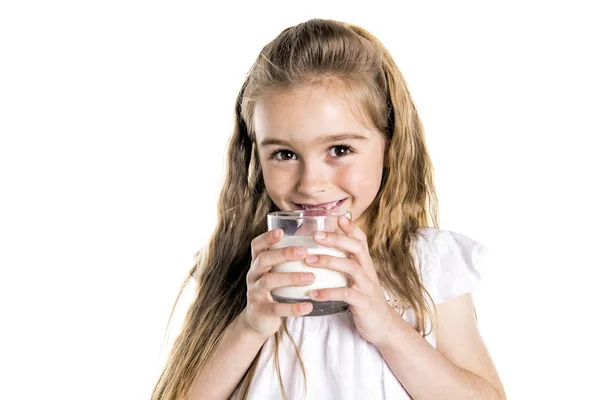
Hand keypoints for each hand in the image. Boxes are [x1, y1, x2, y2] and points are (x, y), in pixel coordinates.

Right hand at [242, 228, 315, 337]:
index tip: (281, 231)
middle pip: (263, 260)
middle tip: (304, 251)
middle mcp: (254, 275)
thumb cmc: (274, 289)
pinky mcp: (261, 311)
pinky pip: (276, 309)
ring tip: (311, 277)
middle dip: (283, 254)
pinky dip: (293, 308)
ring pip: (269, 282)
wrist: (258, 320)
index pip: (257, 245)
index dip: (267, 237)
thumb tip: (315, 235)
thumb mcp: (276, 272)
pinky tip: (308, 306)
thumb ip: (290, 258)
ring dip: (291, 278)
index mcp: (258, 263)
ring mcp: (255, 293)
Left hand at [305, 216, 395, 345]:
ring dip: (328, 262)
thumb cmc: (364, 298)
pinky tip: (313, 294)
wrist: (382, 326)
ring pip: (350, 268)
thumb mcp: (358, 279)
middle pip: (356, 248)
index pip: (361, 240)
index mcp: (365, 263)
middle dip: (336, 240)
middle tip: (315, 235)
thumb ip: (346, 264)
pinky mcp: (364, 302)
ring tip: (308, 261)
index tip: (338, 216)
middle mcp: (368, 271)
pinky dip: (328, 293)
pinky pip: (346, 294)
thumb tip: (323, 252)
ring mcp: (367, 286)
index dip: (351, 227)